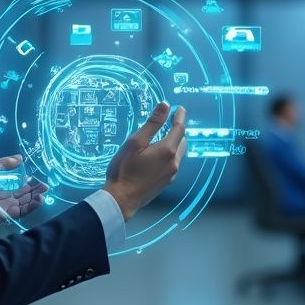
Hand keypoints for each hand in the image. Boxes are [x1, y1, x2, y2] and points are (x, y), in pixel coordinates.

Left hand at [0, 154, 48, 225]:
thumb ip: (4, 163)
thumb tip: (20, 157)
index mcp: (5, 191)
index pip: (22, 190)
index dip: (31, 186)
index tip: (40, 181)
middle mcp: (8, 201)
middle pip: (27, 197)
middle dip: (36, 192)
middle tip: (46, 187)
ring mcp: (8, 208)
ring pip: (27, 204)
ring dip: (36, 199)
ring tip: (43, 192)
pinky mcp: (8, 215)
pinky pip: (23, 212)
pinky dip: (32, 206)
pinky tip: (38, 199)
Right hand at [102, 103, 186, 222]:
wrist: (121, 199)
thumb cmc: (125, 169)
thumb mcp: (135, 142)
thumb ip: (152, 124)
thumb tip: (165, 106)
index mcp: (167, 150)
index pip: (179, 128)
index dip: (180, 117)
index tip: (179, 108)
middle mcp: (173, 162)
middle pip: (182, 141)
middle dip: (178, 130)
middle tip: (172, 121)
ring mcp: (171, 174)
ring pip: (179, 153)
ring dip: (175, 143)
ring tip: (165, 137)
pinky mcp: (166, 182)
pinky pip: (173, 163)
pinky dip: (170, 154)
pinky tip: (159, 155)